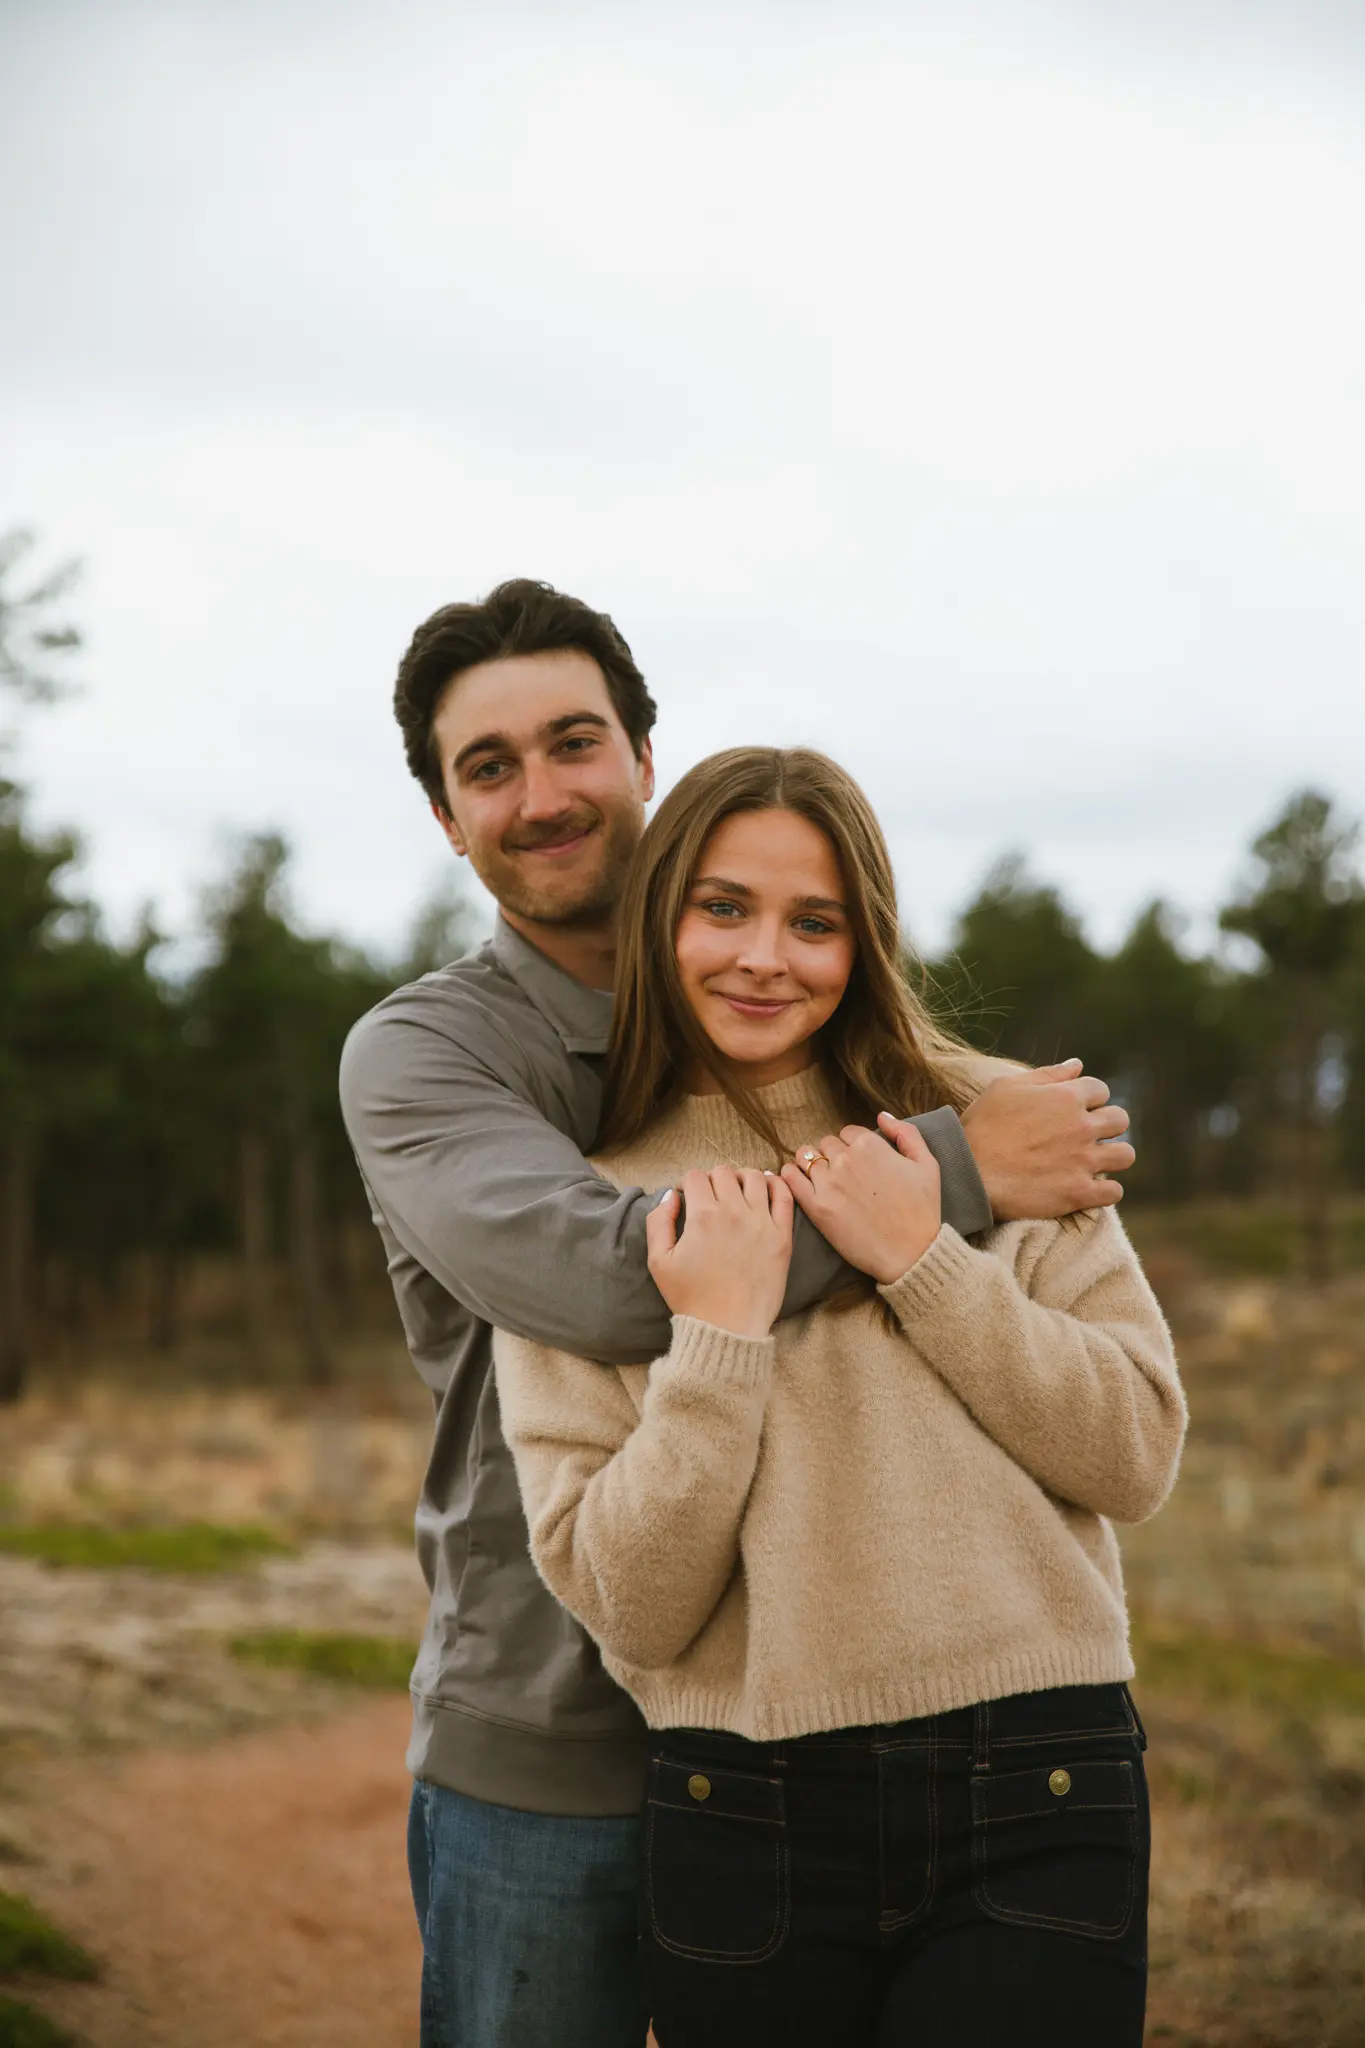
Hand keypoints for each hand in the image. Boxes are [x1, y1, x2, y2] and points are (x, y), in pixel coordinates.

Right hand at [646, 1168, 794, 1338]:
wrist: (727, 1328)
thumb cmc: (691, 1298)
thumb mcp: (659, 1261)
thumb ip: (658, 1221)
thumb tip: (671, 1195)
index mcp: (703, 1216)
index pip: (696, 1176)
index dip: (688, 1183)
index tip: (689, 1197)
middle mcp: (734, 1212)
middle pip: (724, 1172)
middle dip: (713, 1179)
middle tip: (712, 1197)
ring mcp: (762, 1223)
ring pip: (755, 1177)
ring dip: (742, 1178)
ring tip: (738, 1192)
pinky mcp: (782, 1236)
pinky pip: (784, 1196)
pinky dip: (777, 1185)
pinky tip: (767, 1188)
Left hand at [779, 1121, 940, 1284]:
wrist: (911, 1253)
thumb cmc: (922, 1210)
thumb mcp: (927, 1164)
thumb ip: (906, 1133)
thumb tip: (881, 1116)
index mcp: (870, 1145)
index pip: (848, 1133)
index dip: (853, 1147)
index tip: (859, 1164)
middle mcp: (845, 1159)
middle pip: (826, 1144)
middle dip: (833, 1156)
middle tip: (845, 1177)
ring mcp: (828, 1182)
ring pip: (805, 1157)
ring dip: (811, 1164)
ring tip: (821, 1179)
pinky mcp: (816, 1206)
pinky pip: (790, 1178)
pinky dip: (789, 1175)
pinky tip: (797, 1181)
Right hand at [960, 1058, 1135, 1219]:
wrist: (967, 1173)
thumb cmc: (981, 1126)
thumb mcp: (1006, 1087)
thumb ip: (1047, 1074)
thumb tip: (1077, 1064)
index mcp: (1067, 1097)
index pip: (1100, 1089)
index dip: (1088, 1099)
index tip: (1074, 1110)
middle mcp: (1082, 1126)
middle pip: (1120, 1119)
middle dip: (1106, 1124)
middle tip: (1085, 1135)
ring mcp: (1083, 1161)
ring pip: (1125, 1155)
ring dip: (1112, 1156)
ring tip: (1093, 1161)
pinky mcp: (1079, 1193)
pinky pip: (1114, 1191)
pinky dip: (1106, 1190)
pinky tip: (1090, 1188)